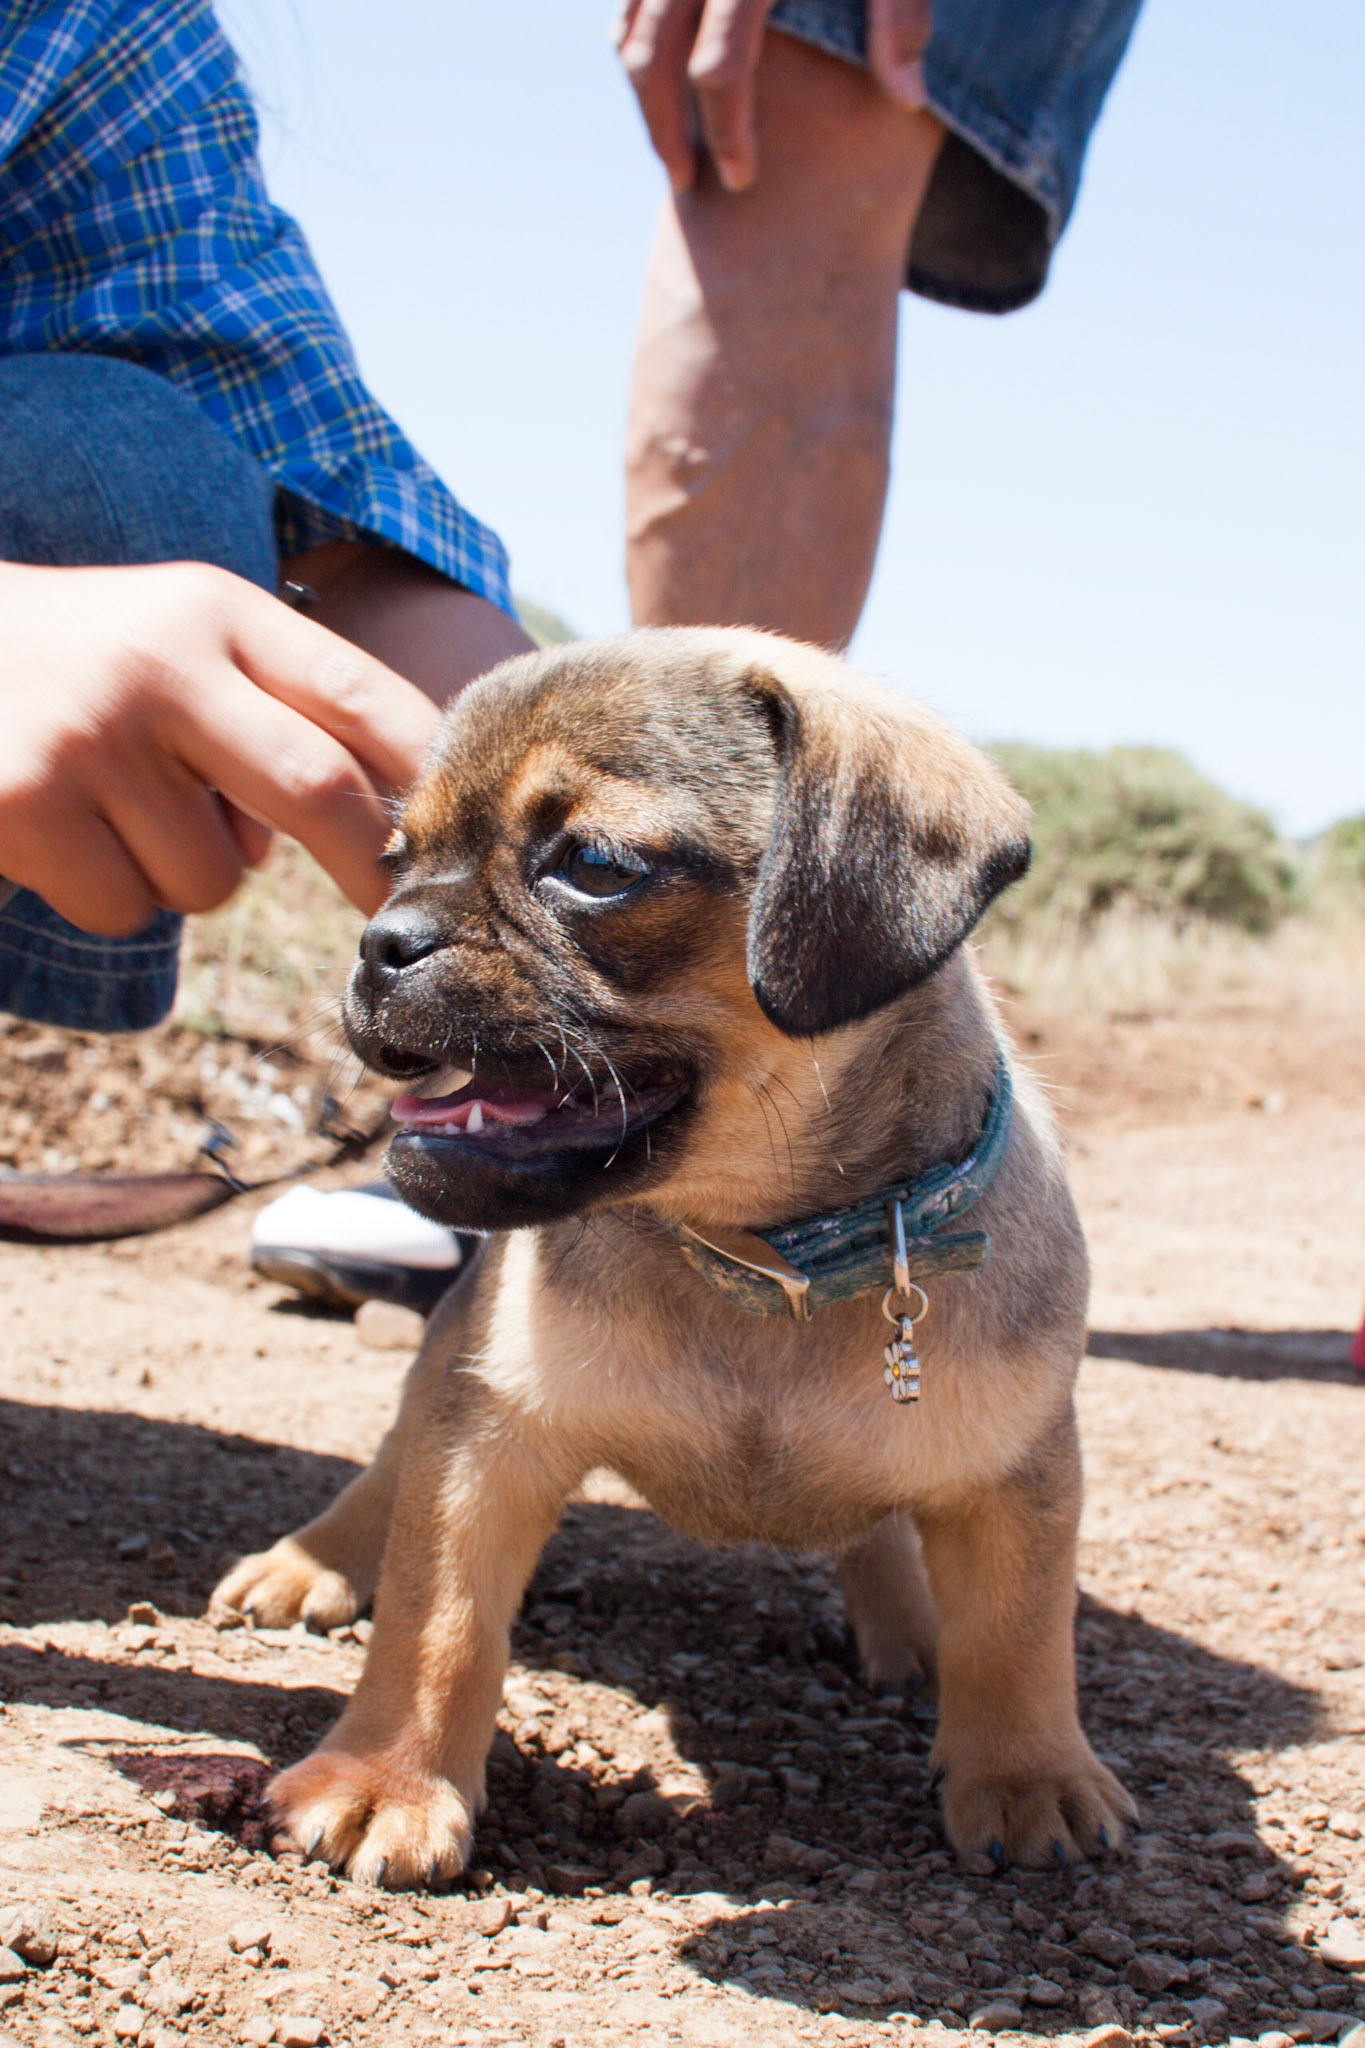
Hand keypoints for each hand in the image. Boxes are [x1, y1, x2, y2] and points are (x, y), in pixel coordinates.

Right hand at [0, 560, 441, 934]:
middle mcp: (163, 664)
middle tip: (381, 904)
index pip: (362, 695)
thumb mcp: (174, 638)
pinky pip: (128, 905)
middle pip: (322, 792)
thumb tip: (365, 831)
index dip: (427, 776)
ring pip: (216, 878)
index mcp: (214, 612)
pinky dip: (112, 894)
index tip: (457, 838)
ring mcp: (92, 736)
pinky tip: (67, 833)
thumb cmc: (74, 658)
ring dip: (191, 875)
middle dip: (365, 864)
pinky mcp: (26, 805)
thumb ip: (269, 707)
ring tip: (126, 813)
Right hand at [616, 0, 931, 193]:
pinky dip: (636, 44)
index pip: (720, 67)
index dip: (727, 133)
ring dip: (643, 94)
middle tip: (689, 184)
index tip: (742, 180)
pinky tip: (665, 88)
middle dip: (663, 129)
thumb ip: (902, 13)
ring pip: (628, 27)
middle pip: (651, 54)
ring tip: (672, 150)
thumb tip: (908, 101)